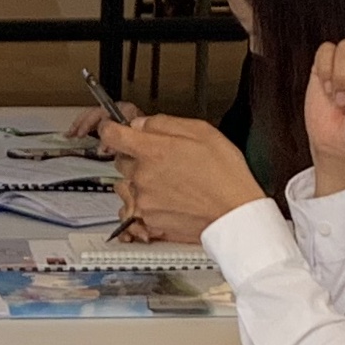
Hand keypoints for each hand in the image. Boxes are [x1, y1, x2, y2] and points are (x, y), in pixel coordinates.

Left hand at [91, 114, 265, 242]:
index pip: (111, 134)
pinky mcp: (148, 220)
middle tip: (163, 161)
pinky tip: (167, 200)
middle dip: (137, 157)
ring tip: (168, 183)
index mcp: (153, 150)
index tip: (113, 129)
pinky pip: (134, 208)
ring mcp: (143, 200)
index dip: (110, 128)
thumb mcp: (202, 132)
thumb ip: (165, 123)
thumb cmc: (225, 176)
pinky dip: (146, 204)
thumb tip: (143, 124)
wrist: (234, 214)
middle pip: (121, 160)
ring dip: (140, 182)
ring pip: (127, 185)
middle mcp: (143, 176)